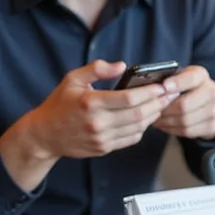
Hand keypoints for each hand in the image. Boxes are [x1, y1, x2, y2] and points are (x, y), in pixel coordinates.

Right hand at [0, 60, 172, 192]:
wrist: (45, 135)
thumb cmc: (60, 104)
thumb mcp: (72, 79)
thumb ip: (97, 69)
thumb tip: (122, 65)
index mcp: (90, 102)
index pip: (128, 98)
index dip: (149, 93)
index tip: (162, 86)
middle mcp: (97, 122)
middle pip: (138, 114)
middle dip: (158, 104)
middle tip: (170, 95)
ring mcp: (102, 138)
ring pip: (138, 128)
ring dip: (153, 116)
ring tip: (162, 105)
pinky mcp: (104, 148)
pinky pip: (131, 139)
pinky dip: (142, 128)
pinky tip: (147, 118)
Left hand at [154, 66, 214, 139]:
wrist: (211, 103)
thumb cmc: (188, 87)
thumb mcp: (182, 76)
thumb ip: (169, 78)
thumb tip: (150, 87)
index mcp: (202, 75)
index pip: (191, 79)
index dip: (176, 84)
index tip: (163, 87)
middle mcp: (212, 92)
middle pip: (184, 105)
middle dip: (165, 109)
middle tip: (151, 110)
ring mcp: (214, 111)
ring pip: (184, 120)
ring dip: (166, 121)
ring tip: (155, 118)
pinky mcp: (211, 126)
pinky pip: (186, 131)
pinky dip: (172, 129)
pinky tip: (164, 125)